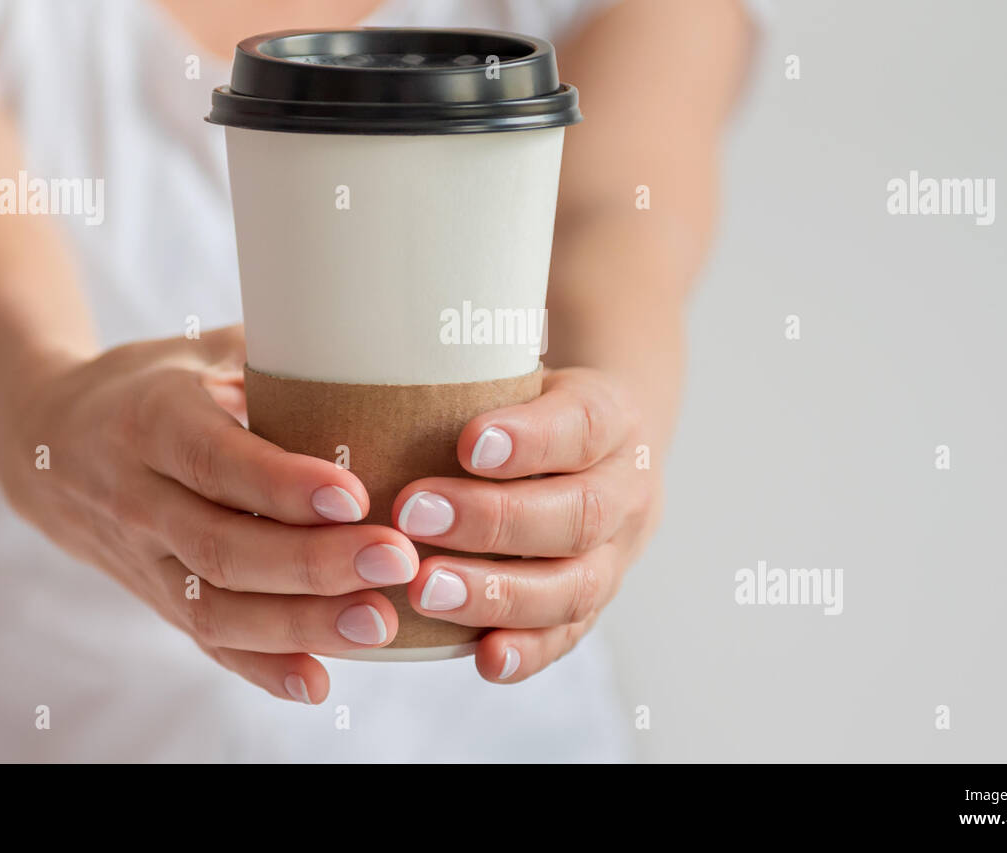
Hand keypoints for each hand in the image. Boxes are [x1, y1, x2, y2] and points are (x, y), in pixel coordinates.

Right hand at [0, 326, 418, 704]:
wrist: (45, 442)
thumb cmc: (153, 384)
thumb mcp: (200, 350)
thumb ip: (276, 357)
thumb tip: (377, 357)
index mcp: (151, 421)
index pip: (216, 461)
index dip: (283, 485)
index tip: (354, 496)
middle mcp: (136, 496)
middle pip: (222, 547)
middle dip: (314, 563)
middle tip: (397, 559)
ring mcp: (141, 558)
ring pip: (214, 608)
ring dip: (300, 624)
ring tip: (379, 622)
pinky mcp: (153, 598)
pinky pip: (204, 642)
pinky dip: (260, 667)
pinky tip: (317, 681)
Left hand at [391, 367, 660, 682]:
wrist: (602, 445)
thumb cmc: (533, 402)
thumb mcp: (519, 368)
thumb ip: (472, 368)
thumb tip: (379, 347)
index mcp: (613, 416)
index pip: (582, 425)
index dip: (530, 439)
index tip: (465, 442)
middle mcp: (627, 489)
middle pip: (578, 513)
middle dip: (495, 521)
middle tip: (413, 515)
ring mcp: (619, 554)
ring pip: (577, 585)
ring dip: (499, 593)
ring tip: (425, 590)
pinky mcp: (595, 602)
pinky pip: (569, 635)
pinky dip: (528, 651)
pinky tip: (484, 658)